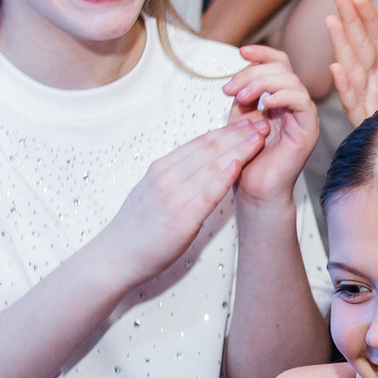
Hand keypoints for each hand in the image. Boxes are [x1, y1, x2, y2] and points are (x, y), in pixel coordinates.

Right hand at [89, 120, 267, 289]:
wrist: (115, 257)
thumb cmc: (135, 229)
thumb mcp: (150, 192)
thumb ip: (172, 178)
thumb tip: (193, 167)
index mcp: (161, 169)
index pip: (200, 143)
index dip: (227, 130)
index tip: (247, 122)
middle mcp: (166, 177)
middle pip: (208, 148)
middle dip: (238, 133)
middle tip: (262, 121)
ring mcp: (172, 197)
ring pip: (210, 166)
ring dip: (238, 150)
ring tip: (260, 138)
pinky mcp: (180, 219)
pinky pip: (205, 194)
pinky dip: (223, 178)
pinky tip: (238, 166)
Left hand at [223, 45, 317, 209]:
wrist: (255, 191)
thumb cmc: (246, 159)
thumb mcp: (239, 119)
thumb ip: (243, 97)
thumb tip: (239, 77)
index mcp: (279, 98)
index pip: (278, 64)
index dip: (261, 53)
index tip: (240, 52)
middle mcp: (294, 104)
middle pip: (283, 68)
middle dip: (254, 72)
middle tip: (231, 90)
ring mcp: (303, 116)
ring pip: (291, 81)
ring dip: (264, 82)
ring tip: (242, 96)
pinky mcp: (308, 130)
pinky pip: (302, 102)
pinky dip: (283, 96)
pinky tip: (265, 103)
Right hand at [327, 0, 377, 122]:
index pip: (375, 38)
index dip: (367, 17)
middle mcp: (373, 81)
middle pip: (361, 46)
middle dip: (350, 21)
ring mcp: (367, 99)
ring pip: (352, 67)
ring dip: (342, 44)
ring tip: (332, 22)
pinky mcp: (363, 119)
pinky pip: (352, 101)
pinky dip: (344, 84)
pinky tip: (336, 68)